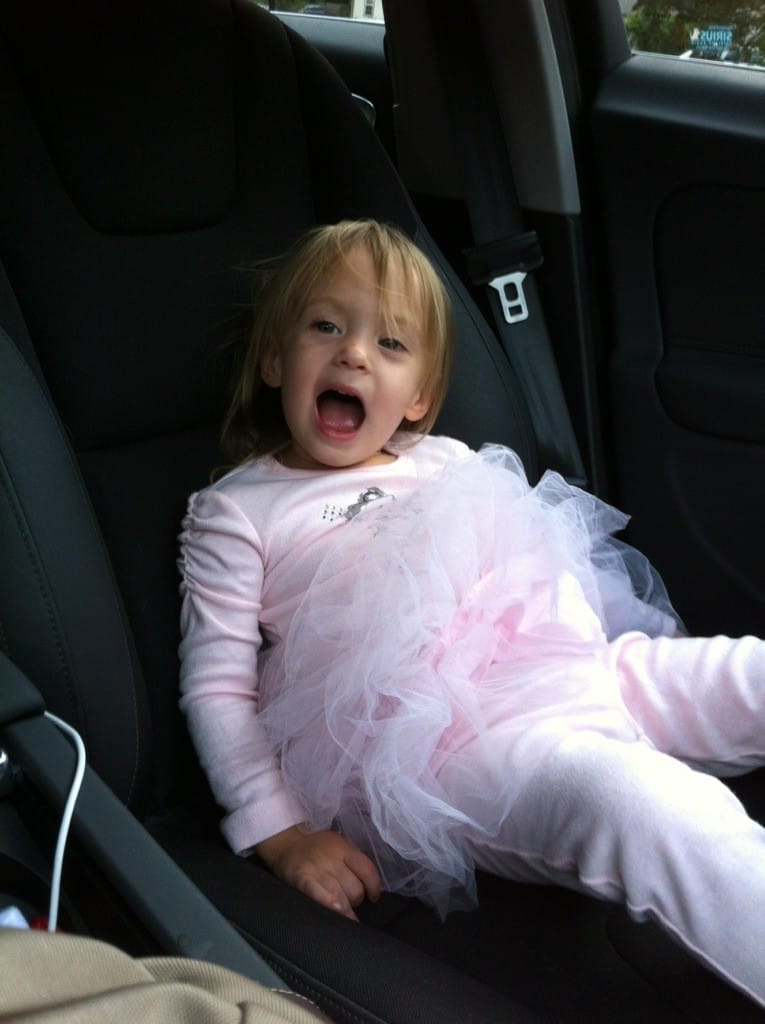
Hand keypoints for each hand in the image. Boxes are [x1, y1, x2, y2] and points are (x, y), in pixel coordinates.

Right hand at [254, 826, 381, 920]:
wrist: (285, 844)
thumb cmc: (316, 847)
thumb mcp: (338, 845)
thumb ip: (352, 861)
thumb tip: (370, 885)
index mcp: (344, 848)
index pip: (367, 870)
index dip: (374, 888)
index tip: (373, 896)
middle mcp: (332, 858)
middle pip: (354, 889)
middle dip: (356, 900)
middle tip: (350, 902)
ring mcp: (316, 869)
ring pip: (340, 898)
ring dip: (346, 911)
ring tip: (346, 916)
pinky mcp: (302, 879)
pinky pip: (319, 896)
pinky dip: (329, 906)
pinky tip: (335, 914)